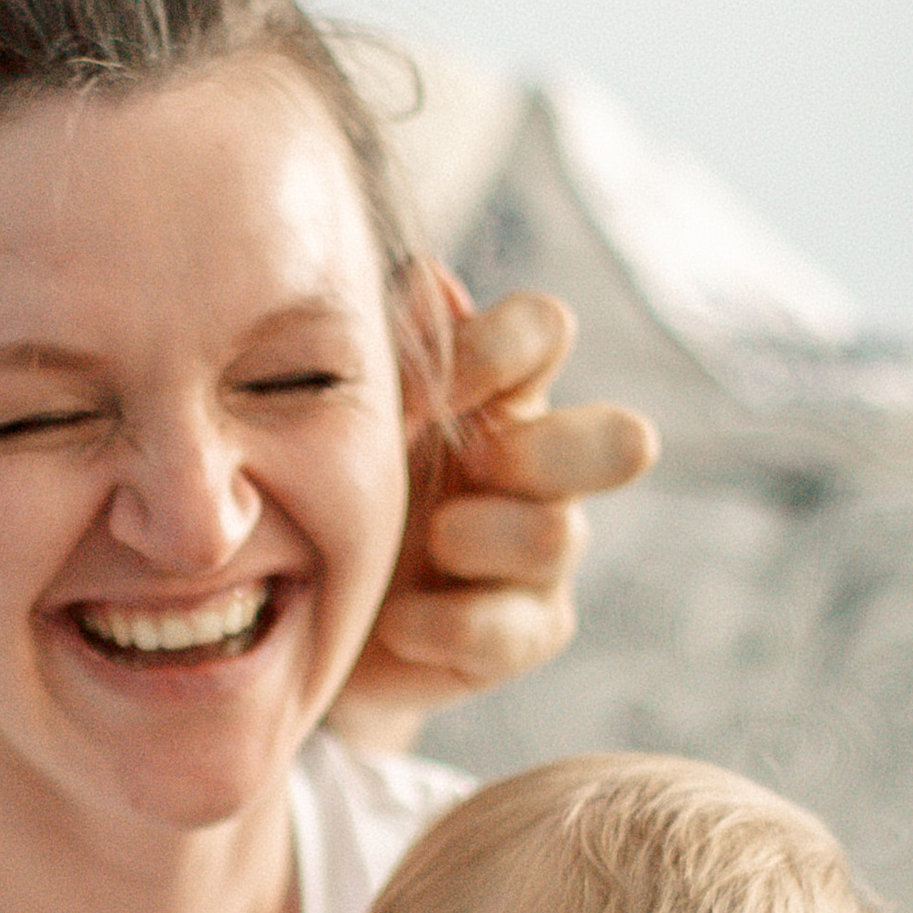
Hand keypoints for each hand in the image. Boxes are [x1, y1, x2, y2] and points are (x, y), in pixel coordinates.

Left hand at [330, 284, 656, 744]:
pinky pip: (516, 628)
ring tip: (415, 546)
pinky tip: (396, 622)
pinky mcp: (528, 632)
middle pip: (618, 439)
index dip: (498, 347)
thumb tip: (432, 279)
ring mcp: (544, 554)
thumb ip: (388, 354)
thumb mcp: (339, 422)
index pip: (544, 332)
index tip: (421, 390)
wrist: (294, 615)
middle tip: (470, 467)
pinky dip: (444, 624)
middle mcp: (542, 467)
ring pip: (557, 536)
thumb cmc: (324, 491)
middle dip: (547, 453)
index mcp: (500, 392)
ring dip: (475, 538)